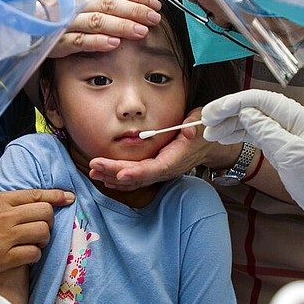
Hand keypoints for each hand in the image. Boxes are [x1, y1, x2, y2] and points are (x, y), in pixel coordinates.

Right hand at [0, 189, 74, 280]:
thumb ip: (2, 203)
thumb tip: (29, 200)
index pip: (35, 194)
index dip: (56, 196)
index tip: (69, 197)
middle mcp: (2, 216)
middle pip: (44, 212)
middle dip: (48, 220)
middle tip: (41, 227)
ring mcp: (3, 238)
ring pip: (43, 232)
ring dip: (43, 239)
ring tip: (33, 242)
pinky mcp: (3, 259)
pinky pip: (33, 253)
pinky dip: (34, 255)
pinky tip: (25, 255)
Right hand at [49, 0, 161, 58]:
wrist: (21, 20)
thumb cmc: (52, 2)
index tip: (154, 3)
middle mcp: (72, 1)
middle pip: (109, 4)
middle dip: (135, 11)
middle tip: (154, 18)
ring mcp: (64, 21)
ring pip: (96, 22)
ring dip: (121, 26)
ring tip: (141, 32)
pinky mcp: (56, 41)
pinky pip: (78, 41)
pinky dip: (97, 41)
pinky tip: (114, 44)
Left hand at [89, 109, 240, 190]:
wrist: (209, 144)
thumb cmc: (204, 130)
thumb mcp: (203, 123)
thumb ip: (195, 127)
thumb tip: (188, 130)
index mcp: (176, 159)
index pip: (155, 169)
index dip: (137, 173)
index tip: (120, 174)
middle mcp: (166, 169)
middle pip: (138, 176)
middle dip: (115, 172)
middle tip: (94, 166)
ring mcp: (159, 172)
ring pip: (134, 180)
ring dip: (112, 177)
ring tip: (94, 172)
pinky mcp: (154, 170)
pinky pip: (135, 179)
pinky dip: (119, 179)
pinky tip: (105, 177)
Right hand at [202, 90, 303, 245]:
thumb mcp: (290, 153)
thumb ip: (267, 131)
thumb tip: (246, 114)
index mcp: (295, 116)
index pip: (259, 100)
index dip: (234, 103)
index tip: (214, 112)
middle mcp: (288, 120)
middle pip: (252, 108)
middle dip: (227, 113)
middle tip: (205, 121)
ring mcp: (282, 132)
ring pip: (250, 121)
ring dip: (229, 125)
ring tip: (210, 133)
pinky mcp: (278, 145)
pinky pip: (254, 134)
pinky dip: (237, 135)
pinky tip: (223, 138)